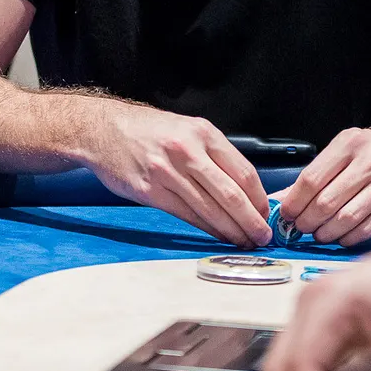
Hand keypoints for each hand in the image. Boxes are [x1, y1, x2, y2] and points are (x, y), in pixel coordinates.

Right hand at [82, 103, 271, 247]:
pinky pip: (186, 215)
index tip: (267, 214)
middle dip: (251, 220)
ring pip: (210, 208)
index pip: (243, 171)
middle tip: (262, 236)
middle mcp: (187, 151)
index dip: (259, 198)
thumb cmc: (149, 131)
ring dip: (231, 229)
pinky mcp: (150, 191)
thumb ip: (214, 155)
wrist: (104, 130)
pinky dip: (206, 229)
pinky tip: (217, 235)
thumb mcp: (187, 129)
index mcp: (203, 133)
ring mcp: (167, 172)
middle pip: (230, 193)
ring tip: (244, 241)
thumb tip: (244, 189)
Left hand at [274, 127, 370, 245]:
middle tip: (301, 227)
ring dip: (326, 233)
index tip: (287, 213)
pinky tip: (341, 236)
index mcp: (351, 143)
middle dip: (307, 221)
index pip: (312, 179)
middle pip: (327, 202)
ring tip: (320, 233)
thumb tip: (281, 200)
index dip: (294, 202)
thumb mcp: (345, 150)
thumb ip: (315, 175)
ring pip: (347, 218)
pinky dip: (349, 238)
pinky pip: (368, 228)